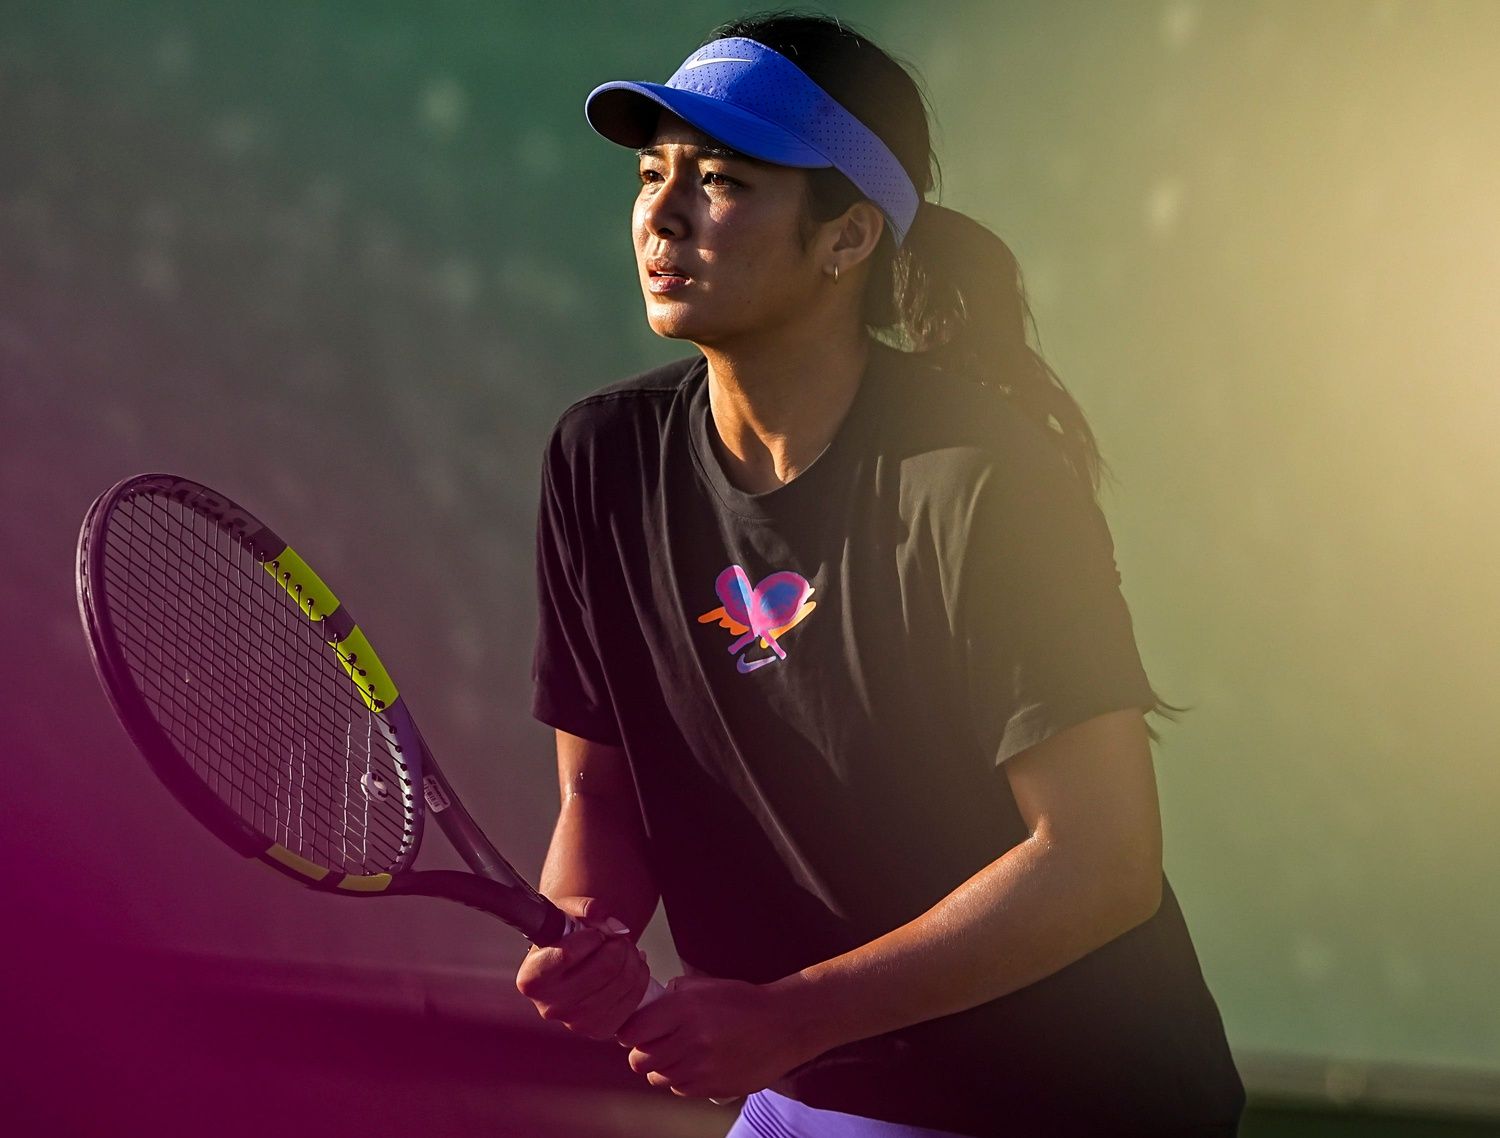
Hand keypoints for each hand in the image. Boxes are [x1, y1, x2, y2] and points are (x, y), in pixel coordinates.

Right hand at [514, 896, 650, 1040]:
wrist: (569, 964)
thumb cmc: (565, 938)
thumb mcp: (566, 913)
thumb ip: (585, 908)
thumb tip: (613, 926)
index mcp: (532, 979)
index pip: (567, 955)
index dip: (589, 937)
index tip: (594, 932)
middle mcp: (550, 1007)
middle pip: (604, 968)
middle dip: (618, 943)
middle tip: (616, 937)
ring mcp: (575, 1023)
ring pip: (623, 981)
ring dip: (632, 956)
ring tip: (624, 948)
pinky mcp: (600, 1030)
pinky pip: (634, 998)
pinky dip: (640, 975)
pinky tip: (632, 965)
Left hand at [615, 974, 820, 1099]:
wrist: (784, 1025)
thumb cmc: (743, 1001)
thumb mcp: (705, 985)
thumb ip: (672, 995)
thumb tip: (646, 1007)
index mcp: (683, 1008)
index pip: (632, 1032)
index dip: (629, 1033)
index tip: (634, 1031)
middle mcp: (689, 1039)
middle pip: (640, 1061)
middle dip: (642, 1053)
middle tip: (654, 1045)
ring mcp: (701, 1067)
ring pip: (658, 1078)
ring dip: (662, 1068)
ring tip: (678, 1054)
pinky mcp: (712, 1087)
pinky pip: (680, 1090)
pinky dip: (681, 1080)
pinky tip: (696, 1065)